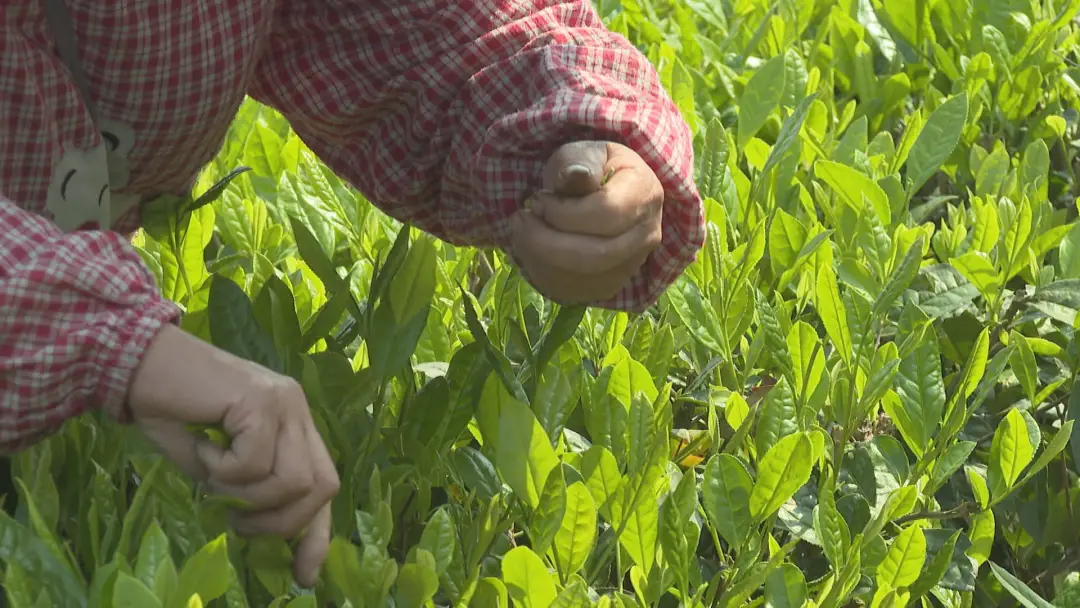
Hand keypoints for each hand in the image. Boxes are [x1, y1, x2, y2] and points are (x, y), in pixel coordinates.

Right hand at [127, 324, 338, 586]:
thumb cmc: (170, 410)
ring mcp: (284, 402)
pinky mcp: (261, 400)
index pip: (324, 483)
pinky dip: (221, 469)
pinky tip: (203, 445)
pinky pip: (253, 463)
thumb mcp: (214, 462)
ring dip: (245, 494)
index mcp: (293, 423)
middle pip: (320, 487)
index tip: (304, 575)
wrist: (137, 363)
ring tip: (212, 474)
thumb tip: (264, 527)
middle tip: (237, 520)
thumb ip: (246, 487)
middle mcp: (297, 410)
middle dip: (280, 521)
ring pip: (291, 480)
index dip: (317, 534)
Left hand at [509, 140, 663, 303]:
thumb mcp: (585, 153)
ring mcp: (631, 265)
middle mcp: (647, 235)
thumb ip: (579, 162)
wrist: (605, 192)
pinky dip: (541, 273)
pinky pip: (572, 291)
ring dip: (538, 257)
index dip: (564, 212)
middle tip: (520, 219)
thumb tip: (576, 175)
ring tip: (522, 231)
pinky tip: (531, 249)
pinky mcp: (610, 285)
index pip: (606, 213)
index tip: (539, 199)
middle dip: (545, 240)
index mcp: (645, 193)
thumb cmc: (593, 168)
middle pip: (595, 255)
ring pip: (581, 278)